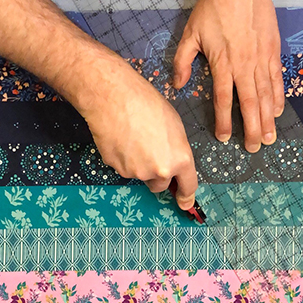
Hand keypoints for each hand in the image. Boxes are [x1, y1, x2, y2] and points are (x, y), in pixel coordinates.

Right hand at [80, 55, 197, 210]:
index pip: (188, 187)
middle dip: (158, 176)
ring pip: (140, 175)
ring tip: (134, 137)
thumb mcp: (175, 126)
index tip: (185, 203)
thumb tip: (173, 164)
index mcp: (180, 159)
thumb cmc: (147, 104)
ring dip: (139, 164)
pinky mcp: (117, 169)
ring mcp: (137, 172)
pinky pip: (123, 168)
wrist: (114, 98)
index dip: (186, 197)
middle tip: (150, 151)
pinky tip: (121, 138)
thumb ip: (177, 151)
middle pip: (160, 186)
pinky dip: (124, 158)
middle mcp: (160, 171)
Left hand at [173, 0, 283, 151]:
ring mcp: (262, 59)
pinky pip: (277, 80)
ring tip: (269, 138)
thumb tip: (178, 84)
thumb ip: (182, 61)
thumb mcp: (190, 33)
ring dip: (268, 119)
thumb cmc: (213, 6)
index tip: (223, 137)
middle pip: (249, 105)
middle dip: (251, 129)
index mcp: (223, 64)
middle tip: (252, 148)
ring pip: (266, 96)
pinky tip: (278, 111)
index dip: (224, 121)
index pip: (224, 100)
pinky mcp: (273, 50)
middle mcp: (245, 66)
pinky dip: (279, 97)